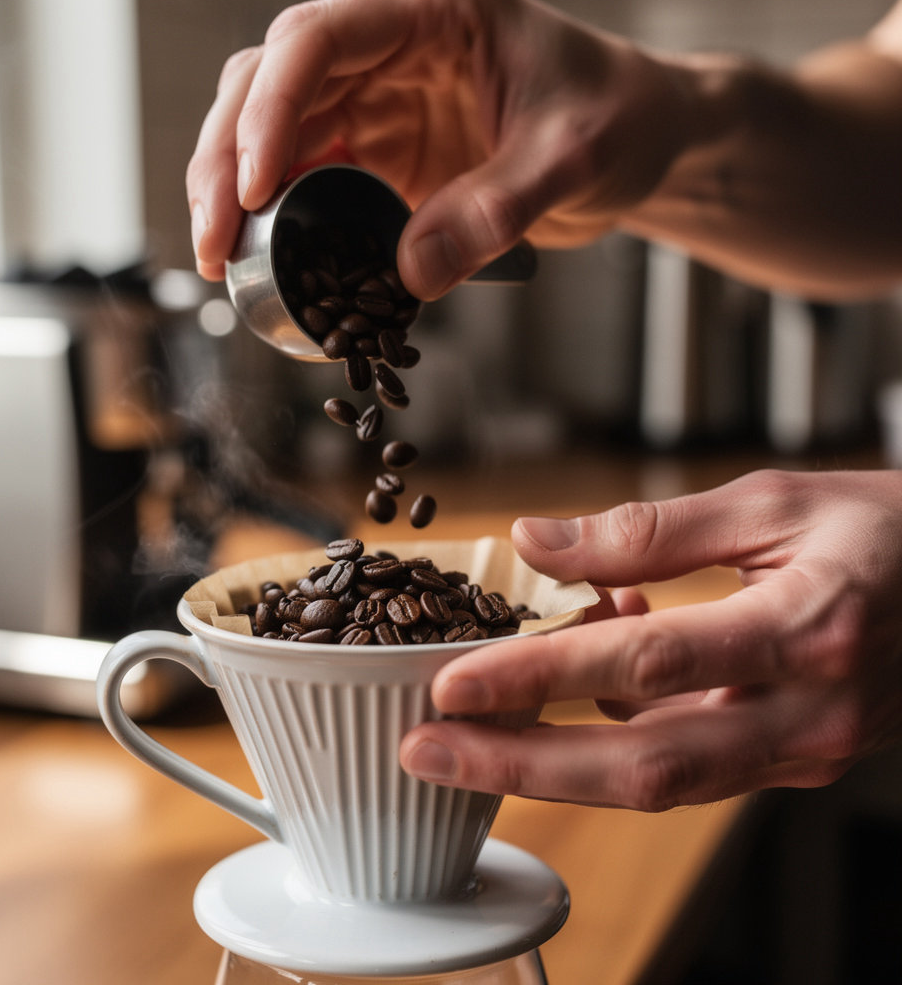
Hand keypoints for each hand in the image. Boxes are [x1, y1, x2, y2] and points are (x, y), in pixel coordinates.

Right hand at [185, 0, 696, 297]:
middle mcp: (390, 44)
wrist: (643, 138)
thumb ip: (495, 212)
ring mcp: (380, 96)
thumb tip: (407, 275)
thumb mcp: (573, 158)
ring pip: (274, 127)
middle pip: (270, 82)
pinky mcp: (383, 148)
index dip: (269, 112)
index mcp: (431, 9)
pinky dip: (282, 214)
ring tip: (221, 257)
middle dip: (227, 159)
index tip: (250, 187)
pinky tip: (266, 255)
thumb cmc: (620, 118)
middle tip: (214, 239)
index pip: (316, 40)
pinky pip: (311, 173)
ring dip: (236, 190)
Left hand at [399, 468, 901, 808]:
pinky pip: (682, 758)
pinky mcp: (787, 758)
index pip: (646, 664)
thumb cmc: (887, 531)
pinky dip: (612, 726)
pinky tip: (581, 669)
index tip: (454, 684)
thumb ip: (650, 530)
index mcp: (808, 632)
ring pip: (656, 778)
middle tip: (424, 752)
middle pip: (641, 765)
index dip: (541, 677)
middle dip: (520, 764)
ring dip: (551, 761)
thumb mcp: (772, 501)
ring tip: (466, 729)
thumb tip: (536, 540)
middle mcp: (808, 715)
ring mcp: (801, 751)